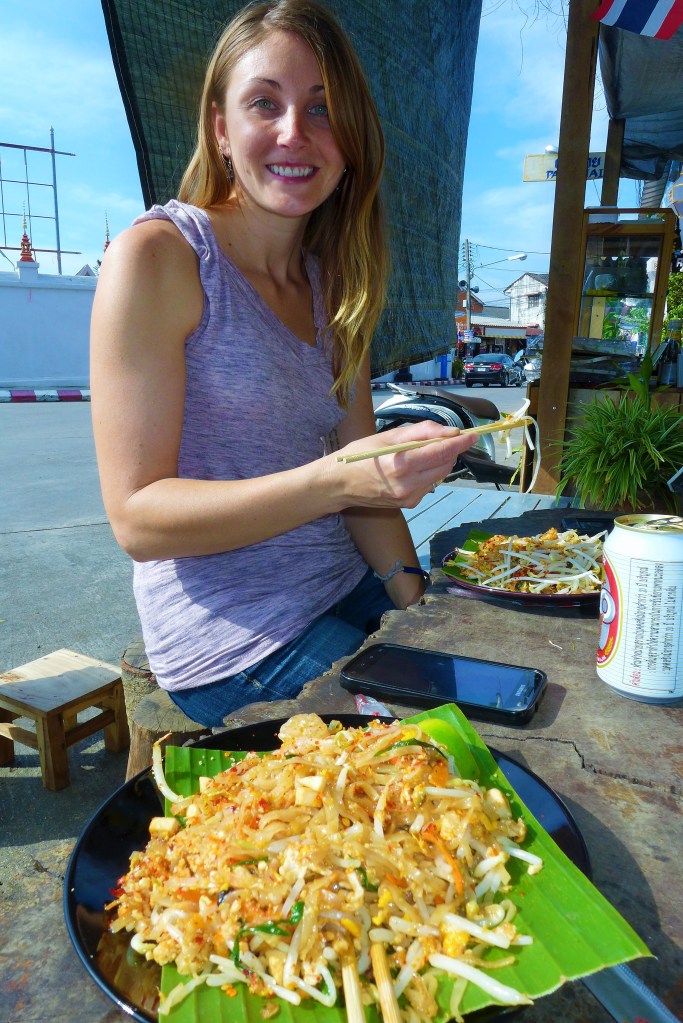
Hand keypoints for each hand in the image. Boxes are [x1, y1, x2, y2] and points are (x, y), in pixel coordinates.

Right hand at [328, 421, 477, 509]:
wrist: (339, 486)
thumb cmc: (359, 456)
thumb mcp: (387, 436)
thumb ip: (420, 433)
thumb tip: (448, 432)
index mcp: (401, 464)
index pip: (440, 451)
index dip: (459, 443)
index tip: (473, 435)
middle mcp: (408, 484)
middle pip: (444, 465)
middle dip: (450, 451)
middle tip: (445, 439)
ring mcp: (410, 498)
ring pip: (439, 476)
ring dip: (440, 462)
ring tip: (423, 453)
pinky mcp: (409, 505)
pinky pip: (429, 485)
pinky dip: (428, 474)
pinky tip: (412, 469)